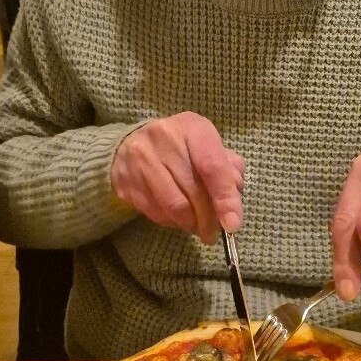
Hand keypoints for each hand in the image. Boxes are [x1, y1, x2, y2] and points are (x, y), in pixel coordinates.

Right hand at [111, 112, 243, 243]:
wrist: (131, 145)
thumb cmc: (181, 149)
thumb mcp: (208, 148)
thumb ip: (227, 171)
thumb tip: (234, 201)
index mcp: (192, 127)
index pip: (213, 166)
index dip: (225, 198)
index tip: (232, 224)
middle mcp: (164, 138)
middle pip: (194, 191)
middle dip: (208, 219)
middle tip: (214, 233)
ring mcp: (141, 159)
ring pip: (174, 206)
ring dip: (190, 224)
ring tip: (197, 228)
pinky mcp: (126, 180)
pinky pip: (155, 212)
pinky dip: (171, 222)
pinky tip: (177, 219)